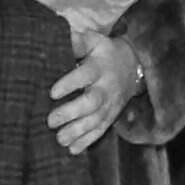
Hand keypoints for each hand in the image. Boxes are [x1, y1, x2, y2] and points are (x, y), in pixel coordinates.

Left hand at [49, 29, 141, 154]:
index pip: (85, 75)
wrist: (134, 66)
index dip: (70, 84)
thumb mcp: (94, 41)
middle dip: (71, 113)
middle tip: (50, 121)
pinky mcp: (112, 116)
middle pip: (92, 102)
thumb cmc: (104, 53)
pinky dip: (87, 141)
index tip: (52, 93)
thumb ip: (78, 41)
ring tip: (59, 139)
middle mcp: (106, 88)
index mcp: (99, 67)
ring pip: (96, 121)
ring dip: (77, 132)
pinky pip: (101, 130)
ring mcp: (111, 104)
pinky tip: (72, 150)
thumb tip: (60, 35)